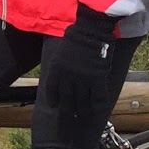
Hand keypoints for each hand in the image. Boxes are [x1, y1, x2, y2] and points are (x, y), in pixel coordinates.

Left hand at [42, 4, 116, 122]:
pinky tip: (96, 110)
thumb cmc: (76, 38)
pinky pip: (97, 97)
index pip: (51, 90)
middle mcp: (67, 78)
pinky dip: (97, 106)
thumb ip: (60, 67)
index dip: (53, 100)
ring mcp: (82, 79)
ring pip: (81, 102)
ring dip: (81, 110)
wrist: (90, 30)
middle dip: (67, 111)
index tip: (55, 106)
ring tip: (81, 116)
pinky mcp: (97, 79)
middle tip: (68, 118)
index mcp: (56, 70)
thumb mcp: (61, 52)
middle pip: (66, 100)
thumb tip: (62, 78)